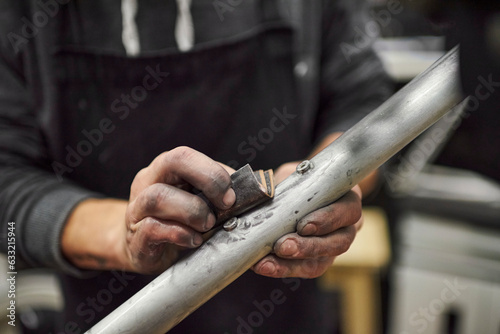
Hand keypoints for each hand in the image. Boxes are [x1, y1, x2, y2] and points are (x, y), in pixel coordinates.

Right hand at [124, 147, 235, 273]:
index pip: (186, 155)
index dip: (213, 172)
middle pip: (171, 161)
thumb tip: (255, 189)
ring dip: (192, 211)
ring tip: (209, 226)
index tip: (234, 196)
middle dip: (206, 179)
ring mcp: (137, 210)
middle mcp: (147, 182)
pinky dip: (179, 234)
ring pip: (158, 197)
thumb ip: (220, 192)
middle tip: (226, 205)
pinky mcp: (135, 238)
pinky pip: (152, 228)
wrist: (144, 248)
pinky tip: (195, 241)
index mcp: (166, 169)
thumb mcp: (199, 201)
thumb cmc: (179, 220)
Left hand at [251, 161, 362, 277]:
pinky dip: (283, 268)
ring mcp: (334, 246)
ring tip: (267, 263)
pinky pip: (305, 269)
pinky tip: (264, 266)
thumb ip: (287, 181)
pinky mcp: (318, 260)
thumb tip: (265, 191)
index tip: (303, 226)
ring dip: (292, 264)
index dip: (328, 220)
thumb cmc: (302, 180)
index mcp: (348, 199)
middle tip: (282, 247)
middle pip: (338, 242)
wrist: (302, 190)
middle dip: (308, 247)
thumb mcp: (297, 173)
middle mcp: (347, 226)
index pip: (349, 211)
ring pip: (322, 261)